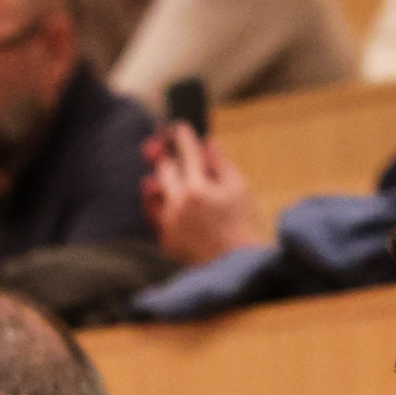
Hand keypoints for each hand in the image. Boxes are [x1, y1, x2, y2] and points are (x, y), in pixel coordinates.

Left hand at [142, 127, 267, 265]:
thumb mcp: (239, 188)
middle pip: (162, 169)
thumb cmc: (243, 225)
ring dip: (156, 182)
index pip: (186, 152)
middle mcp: (178, 205)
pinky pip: (156, 217)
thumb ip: (220, 162)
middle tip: (160, 144)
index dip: (182, 136)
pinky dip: (161, 207)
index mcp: (198, 189)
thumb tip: (208, 141)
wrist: (237, 267)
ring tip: (157, 176)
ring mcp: (169, 224)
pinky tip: (166, 202)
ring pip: (151, 194)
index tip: (179, 127)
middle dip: (163, 154)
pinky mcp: (166, 240)